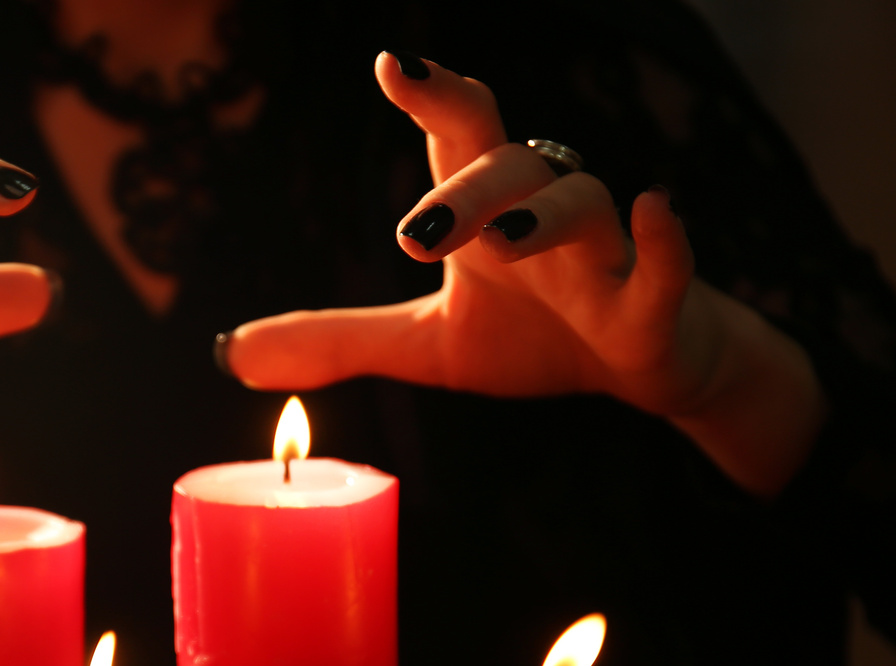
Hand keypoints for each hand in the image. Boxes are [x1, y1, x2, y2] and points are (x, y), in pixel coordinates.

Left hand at [219, 53, 823, 496]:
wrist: (642, 370)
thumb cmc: (537, 335)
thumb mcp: (427, 342)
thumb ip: (338, 339)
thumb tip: (227, 354)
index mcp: (489, 210)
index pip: (458, 134)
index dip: (432, 94)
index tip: (392, 65)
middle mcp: (546, 212)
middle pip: (511, 164)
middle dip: (465, 188)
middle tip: (413, 233)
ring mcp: (606, 255)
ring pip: (586, 201)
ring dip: (547, 213)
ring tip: (508, 239)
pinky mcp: (655, 307)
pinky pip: (668, 266)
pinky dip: (663, 241)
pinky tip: (654, 207)